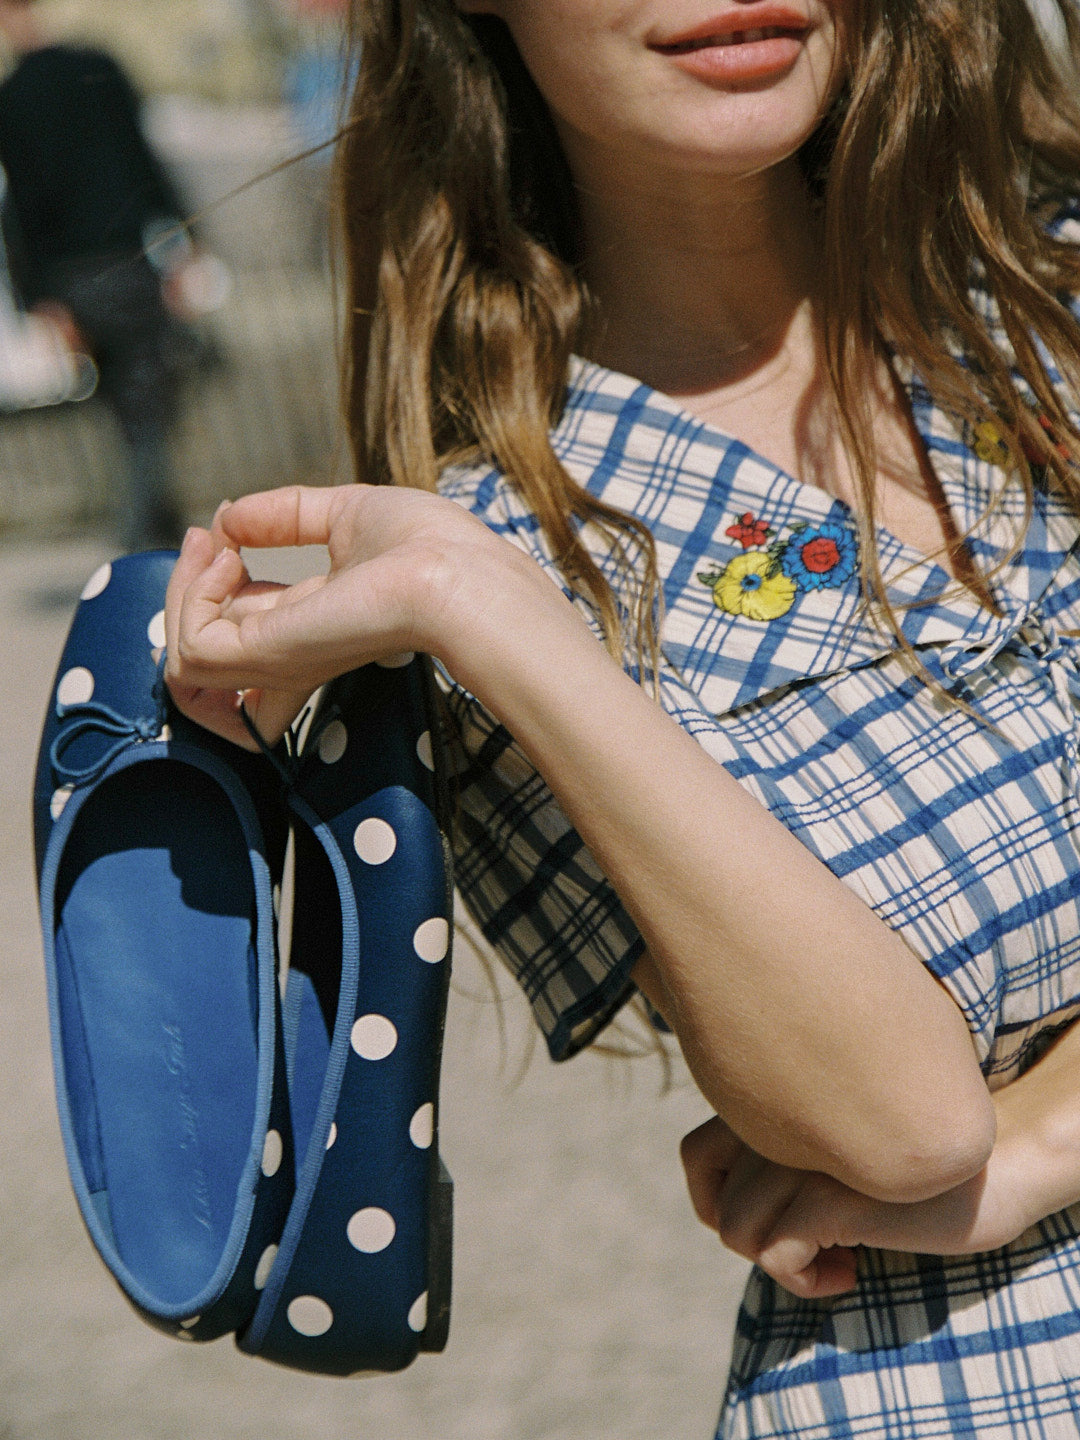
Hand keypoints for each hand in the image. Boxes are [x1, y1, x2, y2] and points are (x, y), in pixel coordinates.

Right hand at [164, 482, 515, 746]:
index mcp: (311, 631)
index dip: (209, 593)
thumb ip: (283, 515)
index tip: (221, 541)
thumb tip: (228, 515)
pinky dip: (191, 598)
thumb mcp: (344, 514)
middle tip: (208, 540)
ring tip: (215, 549)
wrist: (451, 572)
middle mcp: (289, 658)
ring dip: (181, 591)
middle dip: (184, 591)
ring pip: (181, 661)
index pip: (237, 642)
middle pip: (200, 658)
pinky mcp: (267, 659)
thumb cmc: (425, 545)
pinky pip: (189, 651)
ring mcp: (277, 664)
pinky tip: (227, 560)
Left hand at [681, 1111, 1032, 1299]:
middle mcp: (778, 1119)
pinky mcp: (829, 1193)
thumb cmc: (899, 1170)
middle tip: (810, 1246)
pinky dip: (804, 1281)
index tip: (769, 1225)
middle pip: (719, 1206)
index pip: (694, 1154)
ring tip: (837, 1260)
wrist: (986, 1171)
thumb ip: (772, 1152)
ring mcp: (802, 1153)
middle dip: (757, 1243)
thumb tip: (716, 1210)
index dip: (715, 1203)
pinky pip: (775, 1257)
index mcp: (772, 1100)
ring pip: (739, 1233)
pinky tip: (849, 1272)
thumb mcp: (822, 1152)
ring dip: (783, 1267)